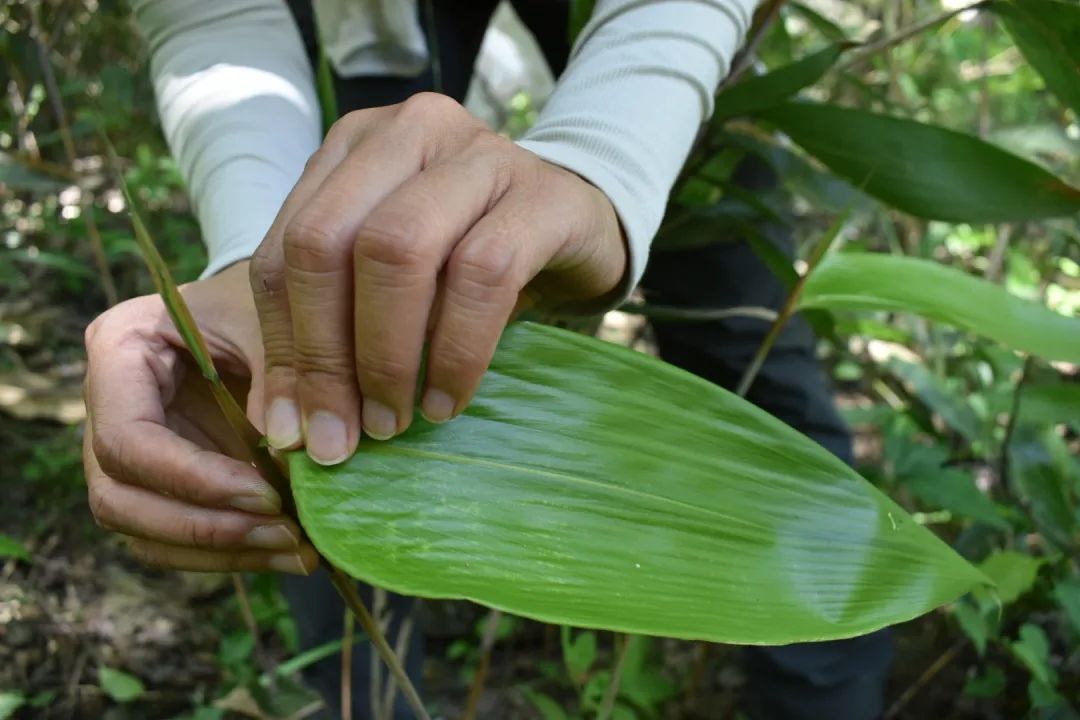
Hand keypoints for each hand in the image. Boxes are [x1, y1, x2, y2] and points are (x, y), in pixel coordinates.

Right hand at [83, 262, 318, 573]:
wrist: (264, 297)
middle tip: (287, 533)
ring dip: (222, 552)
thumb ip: (281, 375)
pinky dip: (232, 552)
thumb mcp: (273, 315)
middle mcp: (107, 404)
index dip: (193, 480)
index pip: (127, 440)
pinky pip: (175, 537)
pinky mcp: (160, 477)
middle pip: (119, 498)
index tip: (268, 495)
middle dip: (205, 529)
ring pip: (143, 531)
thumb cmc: (264, 296)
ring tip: (299, 551)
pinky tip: (292, 550)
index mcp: (119, 349)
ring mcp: (128, 447)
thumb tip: (290, 460)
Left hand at [250, 92, 626, 463]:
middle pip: (328, 241)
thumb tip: (283, 428)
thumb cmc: (474, 254)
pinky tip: (446, 400)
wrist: (582, 223)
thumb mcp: (397, 283)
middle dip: (324, 353)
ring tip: (392, 422)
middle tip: (340, 435)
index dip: (283, 344)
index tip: (291, 427)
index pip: (287, 246)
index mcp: (355, 146)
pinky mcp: (542, 194)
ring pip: (398, 250)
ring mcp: (480, 154)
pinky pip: (483, 275)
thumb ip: (337, 331)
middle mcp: (410, 132)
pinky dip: (456, 352)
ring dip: (385, 356)